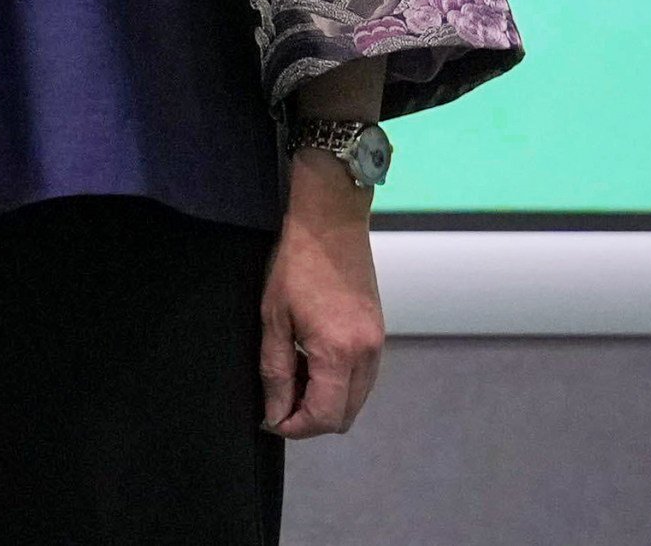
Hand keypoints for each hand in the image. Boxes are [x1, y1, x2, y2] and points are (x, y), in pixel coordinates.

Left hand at [259, 157, 385, 436]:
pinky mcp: (379, 335)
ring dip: (326, 402)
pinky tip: (311, 363)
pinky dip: (339, 384)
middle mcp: (367, 355)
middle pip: (345, 416)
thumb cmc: (295, 265)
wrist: (331, 223)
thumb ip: (275, 371)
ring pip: (356, 399)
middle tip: (279, 403)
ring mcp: (378, 345)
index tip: (271, 421)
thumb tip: (275, 414)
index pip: (325, 416)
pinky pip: (363, 379)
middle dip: (311, 420)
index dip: (296, 427)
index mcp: (338, 352)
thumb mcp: (273, 318)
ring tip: (292, 380)